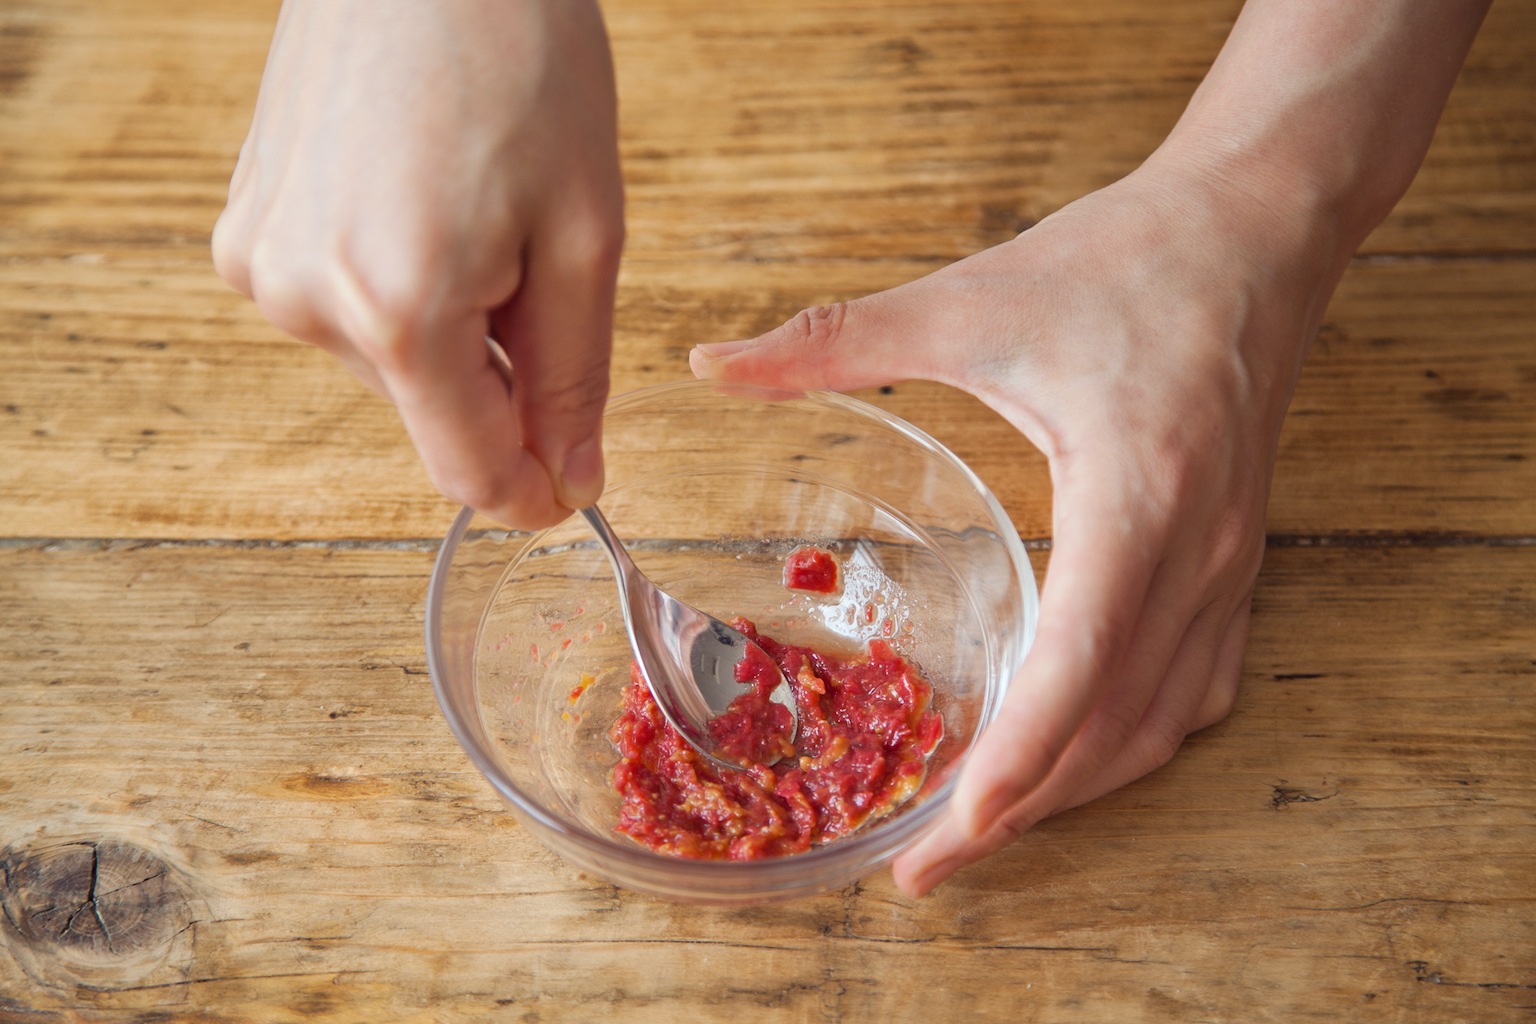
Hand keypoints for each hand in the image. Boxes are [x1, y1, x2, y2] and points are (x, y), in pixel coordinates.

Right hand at [213, 0, 622, 528]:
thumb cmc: (517, 57)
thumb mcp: (582, 235)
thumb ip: (571, 379)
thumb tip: (570, 480)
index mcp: (398, 309)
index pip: (466, 471)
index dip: (531, 490)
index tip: (572, 484)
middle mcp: (306, 302)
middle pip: (432, 413)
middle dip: (500, 374)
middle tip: (532, 260)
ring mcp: (263, 267)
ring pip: (390, 363)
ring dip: (450, 325)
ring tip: (473, 210)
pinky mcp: (246, 234)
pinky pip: (344, 310)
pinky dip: (399, 286)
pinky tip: (421, 201)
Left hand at [691, 160, 1337, 895]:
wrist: (1259, 227)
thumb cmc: (1129, 261)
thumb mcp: (975, 298)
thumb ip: (840, 340)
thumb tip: (715, 365)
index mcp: (1136, 498)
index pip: (1077, 671)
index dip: (1011, 771)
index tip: (947, 839)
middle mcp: (1196, 554)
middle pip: (1116, 729)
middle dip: (1027, 813)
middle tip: (934, 866)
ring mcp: (1229, 564)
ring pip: (1164, 722)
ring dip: (1080, 788)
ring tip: (994, 827)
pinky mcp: (1236, 556)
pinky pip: (1199, 684)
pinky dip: (1133, 737)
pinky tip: (1086, 747)